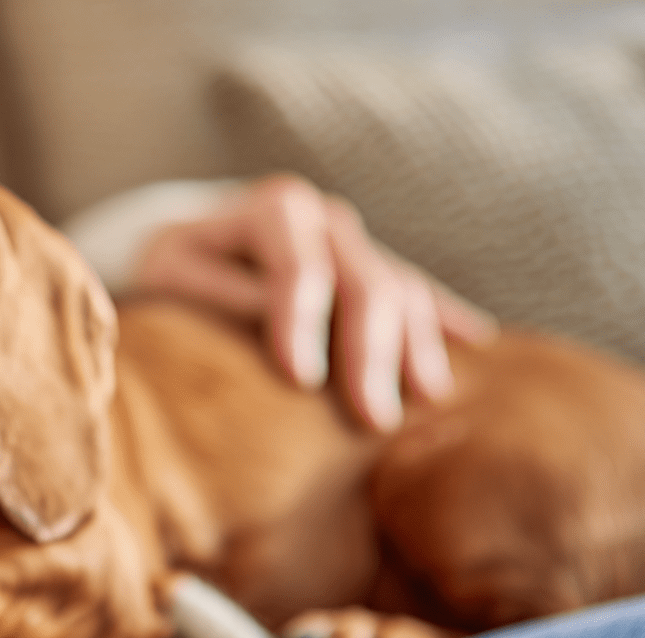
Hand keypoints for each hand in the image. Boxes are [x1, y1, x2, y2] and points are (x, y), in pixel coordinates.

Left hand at [135, 174, 496, 430]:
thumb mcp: (176, 279)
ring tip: (421, 403)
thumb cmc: (172, 272)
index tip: (299, 381)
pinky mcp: (374, 269)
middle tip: (372, 419)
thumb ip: (220, 297)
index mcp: (276, 211)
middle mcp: (327, 220)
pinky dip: (441, 323)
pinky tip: (472, 346)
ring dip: (415, 349)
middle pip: (366, 284)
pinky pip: (420, 294)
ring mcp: (357, 244)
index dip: (303, 324)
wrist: (189, 244)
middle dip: (371, 354)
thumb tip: (271, 328)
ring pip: (402, 290)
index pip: (300, 270)